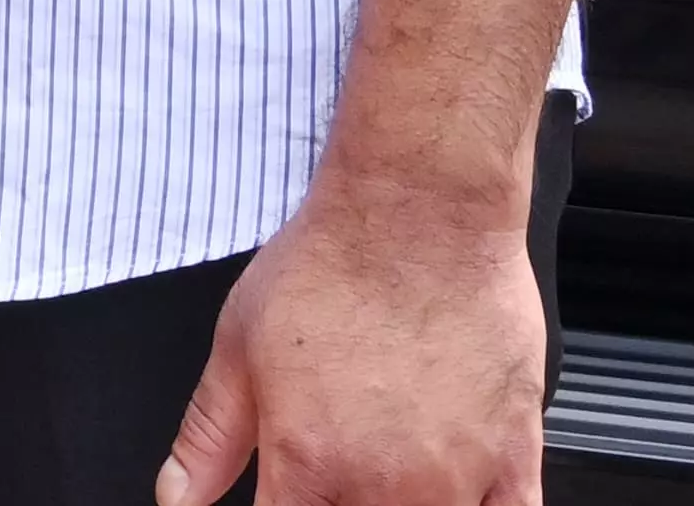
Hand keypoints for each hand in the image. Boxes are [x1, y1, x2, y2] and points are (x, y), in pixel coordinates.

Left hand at [156, 166, 546, 505]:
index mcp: (308, 464)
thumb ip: (207, 438)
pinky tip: (450, 491)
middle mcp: (385, 487)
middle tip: (333, 466)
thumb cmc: (333, 267)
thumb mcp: (236, 345)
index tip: (283, 497)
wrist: (418, 216)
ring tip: (384, 466)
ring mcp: (458, 482)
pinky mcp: (517, 463)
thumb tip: (176, 498)